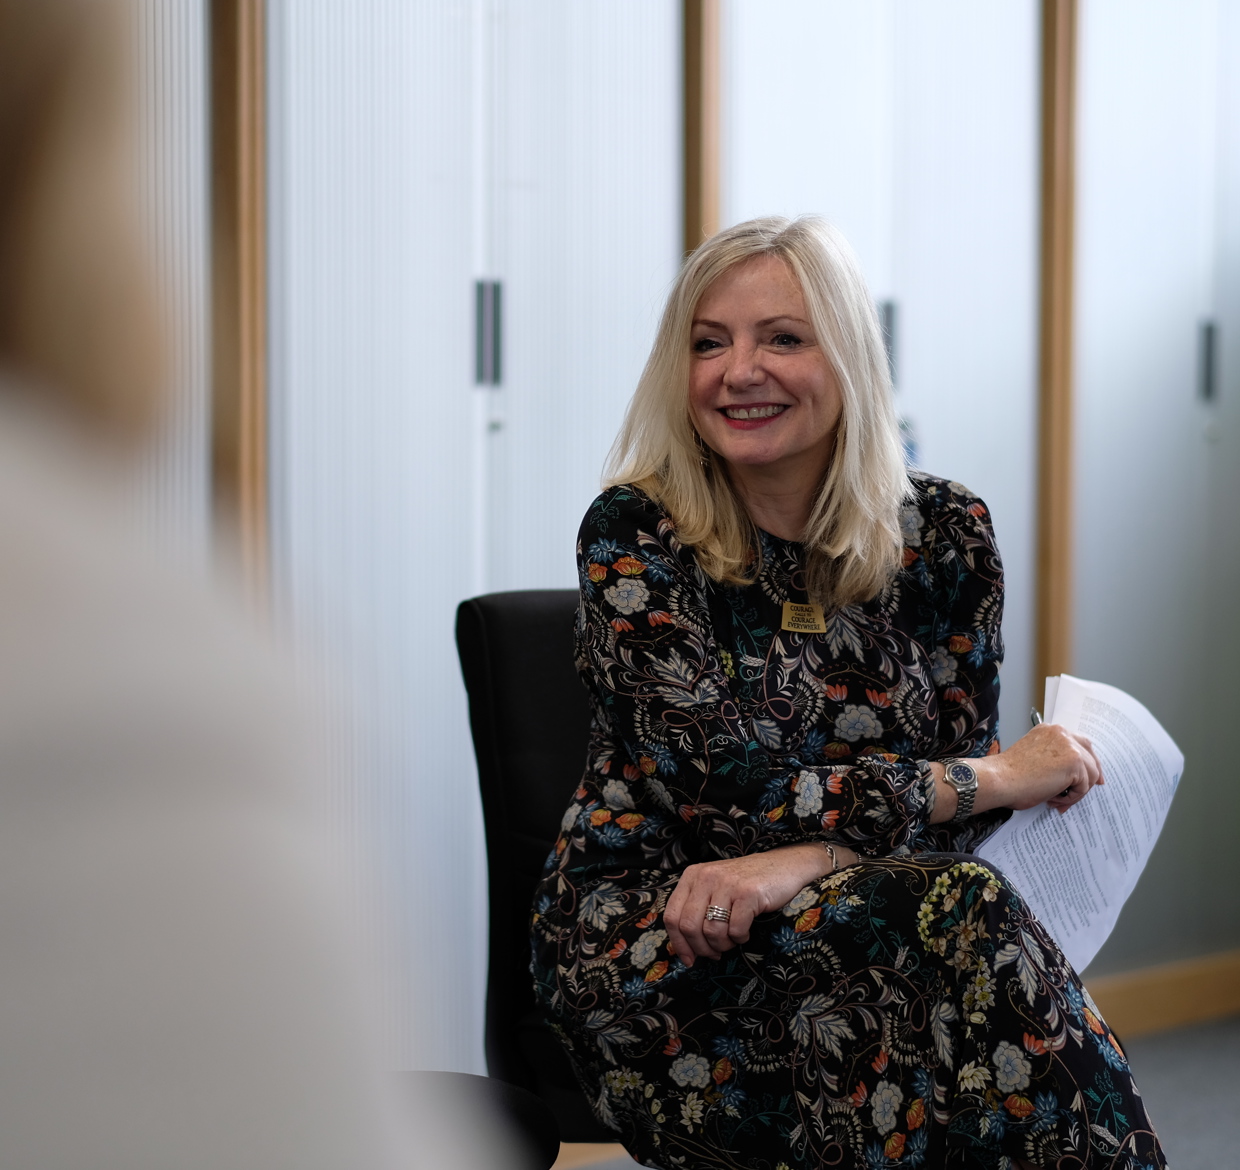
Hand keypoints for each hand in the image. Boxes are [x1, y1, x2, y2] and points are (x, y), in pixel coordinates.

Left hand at [663, 841, 859, 966]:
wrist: (785, 866)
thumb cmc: (748, 883)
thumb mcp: (715, 889)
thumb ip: (696, 910)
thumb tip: (684, 950)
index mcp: (692, 876)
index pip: (672, 916)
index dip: (678, 943)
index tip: (690, 959)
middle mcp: (706, 876)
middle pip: (689, 927)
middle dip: (702, 948)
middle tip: (716, 953)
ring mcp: (727, 883)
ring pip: (711, 931)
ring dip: (723, 945)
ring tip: (733, 939)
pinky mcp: (748, 893)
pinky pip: (735, 930)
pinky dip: (741, 938)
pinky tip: (746, 932)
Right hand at [994, 722, 1104, 812]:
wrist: (1000, 779)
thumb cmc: (1009, 775)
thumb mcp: (1034, 757)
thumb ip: (1053, 758)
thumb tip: (1071, 774)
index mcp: (1050, 730)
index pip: (1078, 743)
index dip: (1086, 761)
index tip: (1089, 776)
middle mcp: (1061, 733)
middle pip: (1090, 754)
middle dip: (1092, 774)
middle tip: (1087, 789)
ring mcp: (1070, 746)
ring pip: (1090, 774)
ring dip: (1076, 791)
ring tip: (1057, 800)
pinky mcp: (1075, 762)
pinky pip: (1084, 786)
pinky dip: (1072, 797)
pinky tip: (1054, 799)